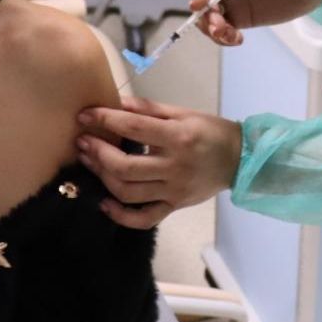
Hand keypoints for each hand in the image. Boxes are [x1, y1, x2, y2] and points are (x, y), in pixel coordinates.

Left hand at [77, 95, 242, 229]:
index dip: (104, 120)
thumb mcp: (183, 113)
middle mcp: (174, 166)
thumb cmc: (210, 131)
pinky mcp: (174, 206)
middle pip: (125, 166)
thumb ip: (150, 109)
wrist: (240, 160)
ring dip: (102, 177)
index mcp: (178, 137)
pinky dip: (121, 215)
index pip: (133, 127)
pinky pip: (144, 218)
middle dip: (97, 153)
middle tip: (81, 142)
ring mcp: (173, 190)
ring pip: (128, 192)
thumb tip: (117, 103)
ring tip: (89, 162)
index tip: (84, 116)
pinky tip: (104, 203)